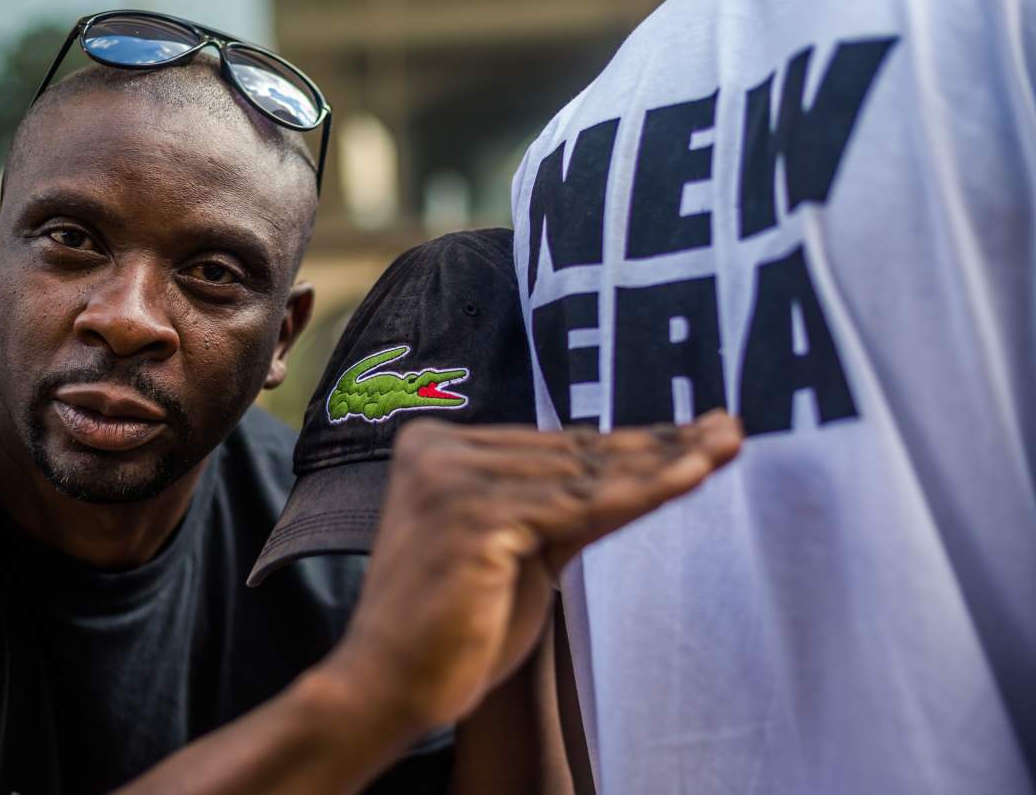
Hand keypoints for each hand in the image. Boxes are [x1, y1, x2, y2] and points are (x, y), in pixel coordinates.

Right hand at [326, 410, 742, 732]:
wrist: (389, 686)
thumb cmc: (453, 628)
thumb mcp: (514, 551)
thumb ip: (556, 506)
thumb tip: (626, 468)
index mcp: (437, 448)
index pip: (552, 444)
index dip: (629, 440)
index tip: (691, 432)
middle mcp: (438, 452)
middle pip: (571, 450)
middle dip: (658, 443)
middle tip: (725, 428)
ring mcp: (452, 480)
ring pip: (581, 474)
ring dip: (662, 462)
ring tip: (722, 447)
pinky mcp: (473, 516)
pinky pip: (578, 506)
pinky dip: (642, 493)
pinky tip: (691, 476)